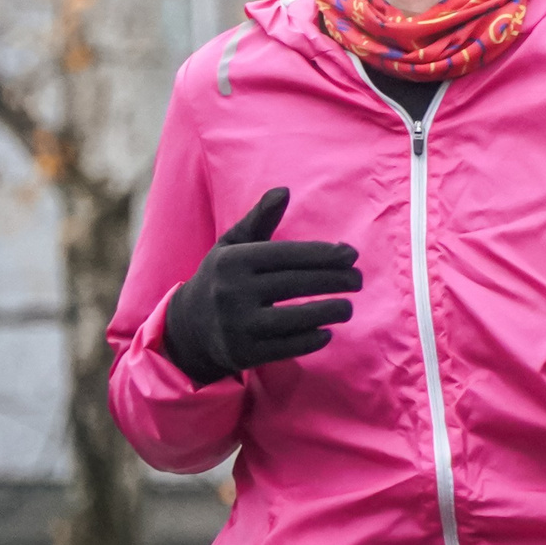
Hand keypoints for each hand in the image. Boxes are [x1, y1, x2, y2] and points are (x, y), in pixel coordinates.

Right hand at [161, 189, 363, 385]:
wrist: (187, 329)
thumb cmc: (221, 278)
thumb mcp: (233, 245)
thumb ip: (260, 219)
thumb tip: (284, 190)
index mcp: (232, 261)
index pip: (287, 255)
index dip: (323, 254)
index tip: (351, 255)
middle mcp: (232, 292)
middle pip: (295, 284)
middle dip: (334, 281)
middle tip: (358, 280)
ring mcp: (237, 326)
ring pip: (294, 319)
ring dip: (328, 312)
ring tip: (348, 307)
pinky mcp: (243, 354)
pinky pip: (286, 347)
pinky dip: (310, 340)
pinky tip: (327, 331)